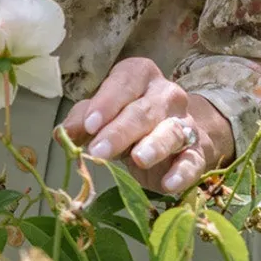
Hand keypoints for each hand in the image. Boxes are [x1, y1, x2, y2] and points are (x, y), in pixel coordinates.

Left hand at [61, 57, 233, 195]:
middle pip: (143, 110)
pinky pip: (192, 161)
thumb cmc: (128, 119)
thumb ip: (82, 120)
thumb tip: (62, 135)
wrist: (175, 137)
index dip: (106, 103)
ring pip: (170, 132)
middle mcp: (166, 95)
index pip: (124, 83)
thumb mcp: (103, 114)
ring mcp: (184, 123)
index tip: (89, 125)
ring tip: (138, 159)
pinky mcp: (197, 152)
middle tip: (98, 150)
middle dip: (120, 131)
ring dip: (154, 145)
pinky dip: (182, 173)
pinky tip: (168, 184)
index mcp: (140, 76)